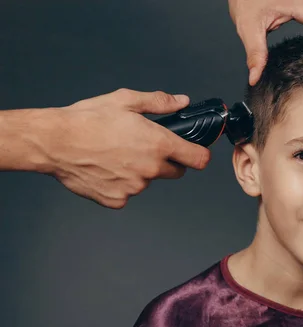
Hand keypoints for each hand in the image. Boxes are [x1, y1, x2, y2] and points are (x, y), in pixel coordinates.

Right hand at [44, 89, 210, 208]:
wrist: (54, 142)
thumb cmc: (87, 120)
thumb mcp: (126, 101)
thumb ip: (159, 102)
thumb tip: (181, 102)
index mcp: (158, 144)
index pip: (199, 159)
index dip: (199, 155)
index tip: (194, 152)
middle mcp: (151, 169)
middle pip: (176, 172)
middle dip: (167, 162)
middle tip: (144, 148)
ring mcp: (135, 187)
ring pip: (148, 181)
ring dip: (140, 172)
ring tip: (116, 155)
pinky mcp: (118, 200)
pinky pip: (127, 193)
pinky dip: (120, 184)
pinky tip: (106, 169)